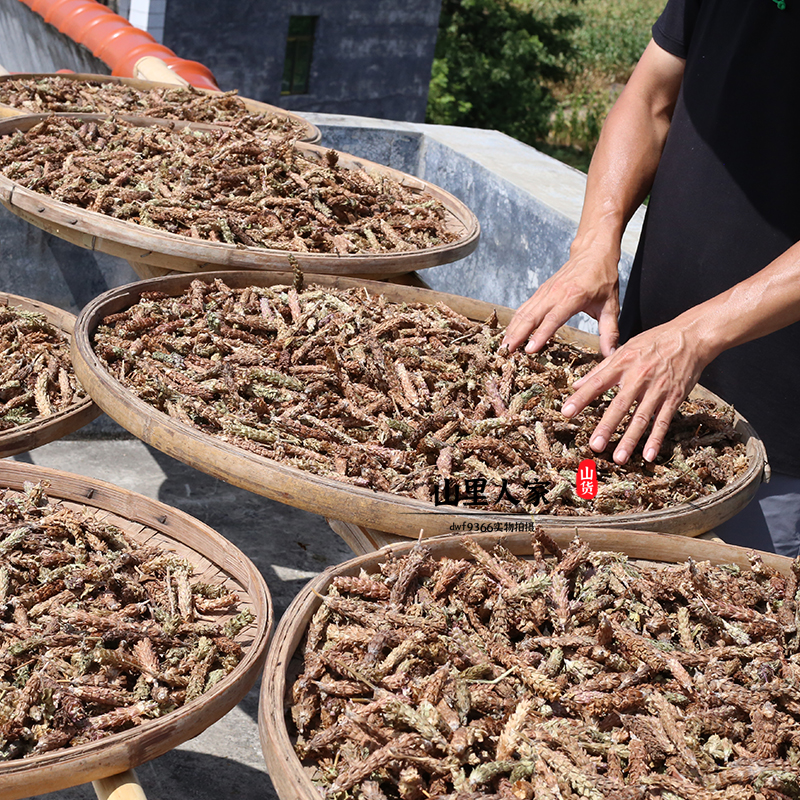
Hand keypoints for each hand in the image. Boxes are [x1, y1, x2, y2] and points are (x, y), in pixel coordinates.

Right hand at [502, 246, 620, 357]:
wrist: (593, 252)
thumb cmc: (603, 278)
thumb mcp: (611, 305)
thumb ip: (609, 331)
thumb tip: (612, 353)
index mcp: (573, 296)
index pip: (553, 318)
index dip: (541, 335)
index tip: (530, 349)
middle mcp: (555, 293)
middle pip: (531, 316)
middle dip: (517, 335)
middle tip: (506, 352)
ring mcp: (545, 291)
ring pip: (524, 312)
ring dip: (512, 329)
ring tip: (503, 347)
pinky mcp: (540, 292)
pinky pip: (524, 307)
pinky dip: (515, 321)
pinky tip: (509, 333)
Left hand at [560, 319, 713, 463]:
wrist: (691, 336)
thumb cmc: (654, 341)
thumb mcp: (625, 349)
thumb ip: (600, 368)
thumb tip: (576, 384)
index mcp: (622, 364)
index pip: (597, 383)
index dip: (581, 398)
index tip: (566, 412)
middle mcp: (639, 377)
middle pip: (620, 405)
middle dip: (607, 427)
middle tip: (595, 446)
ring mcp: (658, 389)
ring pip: (642, 418)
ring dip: (630, 439)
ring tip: (618, 458)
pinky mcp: (674, 397)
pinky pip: (663, 421)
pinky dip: (656, 439)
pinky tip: (648, 455)